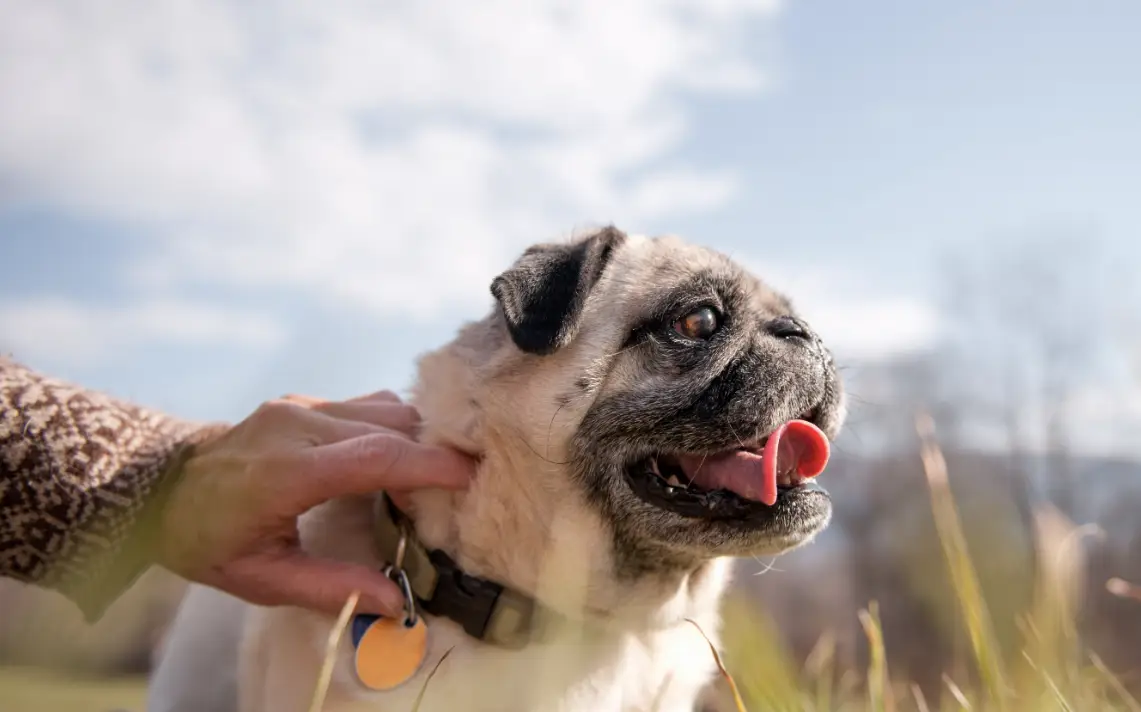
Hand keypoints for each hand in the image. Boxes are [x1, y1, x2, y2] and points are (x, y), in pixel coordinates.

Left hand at [156, 390, 473, 616]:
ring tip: (432, 476)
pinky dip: (394, 428)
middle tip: (462, 487)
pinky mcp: (303, 400)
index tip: (470, 478)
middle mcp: (299, 425)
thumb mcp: (261, 578)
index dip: (430, 464)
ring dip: (417, 438)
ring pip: (385, 407)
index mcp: (286, 471)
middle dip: (434, 452)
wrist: (158, 486)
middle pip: (392, 425)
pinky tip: (398, 456)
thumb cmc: (206, 539)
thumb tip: (395, 600)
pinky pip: (367, 404)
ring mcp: (301, 405)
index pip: (375, 455)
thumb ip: (331, 587)